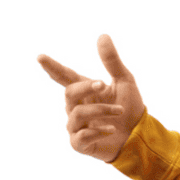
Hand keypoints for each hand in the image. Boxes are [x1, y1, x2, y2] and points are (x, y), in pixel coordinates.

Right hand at [38, 34, 145, 162]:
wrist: (139, 136)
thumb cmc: (130, 107)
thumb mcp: (124, 81)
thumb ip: (111, 61)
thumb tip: (102, 35)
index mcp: (84, 90)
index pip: (63, 77)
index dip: (52, 67)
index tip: (40, 57)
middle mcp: (76, 107)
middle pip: (70, 93)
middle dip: (86, 87)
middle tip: (104, 84)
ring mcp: (76, 126)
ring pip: (78, 114)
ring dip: (101, 110)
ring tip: (119, 111)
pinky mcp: (79, 144)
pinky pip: (81, 136)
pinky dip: (98, 130)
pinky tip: (111, 129)